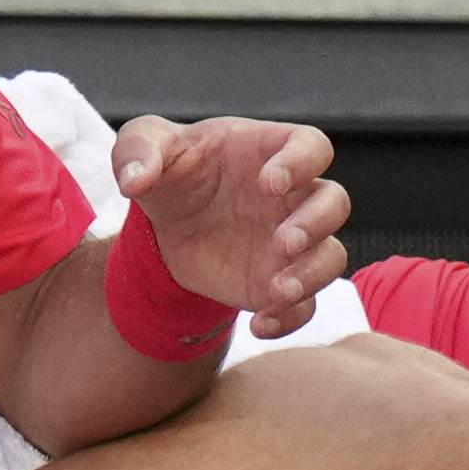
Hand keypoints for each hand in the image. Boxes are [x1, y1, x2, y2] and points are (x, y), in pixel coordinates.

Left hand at [113, 116, 350, 338]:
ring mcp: (291, 243)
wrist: (166, 227)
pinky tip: (260, 323)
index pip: (311, 146)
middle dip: (316, 224)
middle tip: (283, 243)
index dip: (302, 162)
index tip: (271, 182)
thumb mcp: (142, 146)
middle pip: (335, 203)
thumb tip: (133, 181)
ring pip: (331, 256)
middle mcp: (292, 198)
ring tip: (276, 291)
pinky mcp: (279, 282)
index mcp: (269, 153)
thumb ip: (136, 150)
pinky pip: (305, 305)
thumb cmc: (169, 173)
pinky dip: (290, 319)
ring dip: (312, 275)